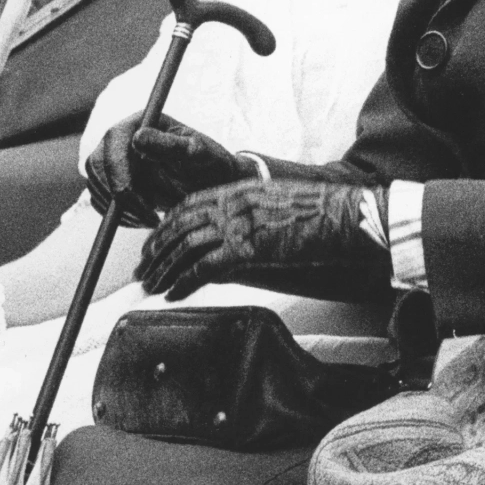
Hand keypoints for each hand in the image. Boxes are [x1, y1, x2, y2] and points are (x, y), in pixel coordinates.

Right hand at [85, 113, 251, 227]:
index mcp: (139, 122)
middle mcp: (120, 138)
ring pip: (97, 185)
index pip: (113, 143)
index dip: (120, 172)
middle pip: (98, 166)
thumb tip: (138, 138)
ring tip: (152, 218)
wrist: (210, 182)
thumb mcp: (198, 153)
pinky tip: (143, 220)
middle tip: (148, 216)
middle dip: (120, 195)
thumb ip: (172, 145)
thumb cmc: (209, 163)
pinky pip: (100, 201)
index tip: (139, 199)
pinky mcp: (110, 181)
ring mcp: (112, 160)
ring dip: (120, 208)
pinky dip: (118, 216)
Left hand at [137, 179, 389, 300]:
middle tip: (141, 271)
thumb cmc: (319, 213)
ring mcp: (238, 225)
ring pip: (185, 248)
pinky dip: (184, 282)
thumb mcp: (276, 205)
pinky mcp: (248, 248)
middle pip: (178, 226)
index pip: (186, 206)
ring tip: (151, 286)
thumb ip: (249, 214)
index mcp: (237, 190)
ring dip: (163, 270)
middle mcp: (231, 204)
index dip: (164, 227)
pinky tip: (173, 294)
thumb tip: (233, 236)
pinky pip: (204, 268)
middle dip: (155, 251)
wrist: (342, 217)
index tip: (153, 246)